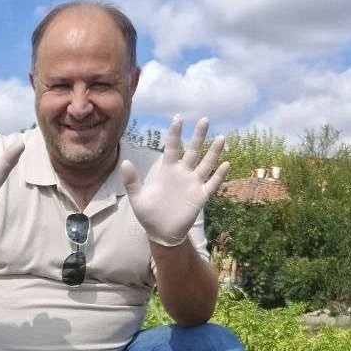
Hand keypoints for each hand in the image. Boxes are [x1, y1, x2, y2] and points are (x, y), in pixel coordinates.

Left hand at [121, 115, 228, 245]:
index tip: (178, 117)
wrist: (161, 233)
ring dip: (213, 152)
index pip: (172, 147)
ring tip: (221, 137)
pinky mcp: (200, 196)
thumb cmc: (149, 215)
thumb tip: (124, 162)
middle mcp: (182, 174)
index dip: (175, 133)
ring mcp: (193, 184)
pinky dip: (219, 175)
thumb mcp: (137, 198)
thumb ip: (132, 181)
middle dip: (198, 136)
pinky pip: (212, 184)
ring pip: (206, 164)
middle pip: (192, 151)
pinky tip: (226, 164)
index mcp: (167, 171)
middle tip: (204, 119)